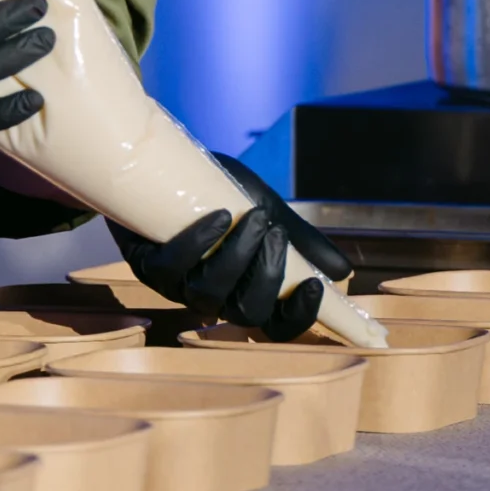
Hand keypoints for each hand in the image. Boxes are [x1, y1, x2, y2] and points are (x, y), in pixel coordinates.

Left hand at [111, 153, 350, 338]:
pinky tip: (218, 217)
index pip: (277, 326)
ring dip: (235, 254)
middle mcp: (213, 297)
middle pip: (246, 312)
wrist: (171, 164)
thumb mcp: (270, 211)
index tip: (313, 287)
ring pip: (208, 293)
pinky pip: (170, 268)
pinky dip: (197, 242)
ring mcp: (178, 286)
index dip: (297, 317)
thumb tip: (342, 271)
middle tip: (273, 233)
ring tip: (251, 216)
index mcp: (246, 290)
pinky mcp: (147, 266)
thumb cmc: (221, 193)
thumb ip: (301, 241)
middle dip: (266, 274)